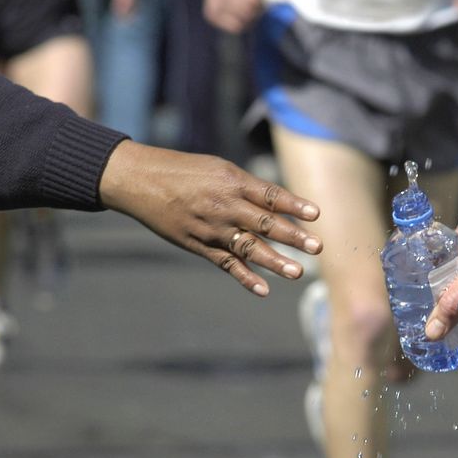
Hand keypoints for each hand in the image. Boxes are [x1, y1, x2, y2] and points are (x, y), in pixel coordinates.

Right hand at [99, 141, 321, 296]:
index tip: (316, 214)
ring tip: (297, 272)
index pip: (270, 195)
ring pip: (248, 247)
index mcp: (232, 181)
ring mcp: (211, 228)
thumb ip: (247, 187)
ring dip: (274, 262)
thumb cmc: (184, 170)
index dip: (294, 205)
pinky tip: (263, 289)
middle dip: (293, 236)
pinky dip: (244, 277)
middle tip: (317, 247)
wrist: (140, 180)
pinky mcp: (198, 245)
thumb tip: (278, 204)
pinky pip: (225, 263)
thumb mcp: (218, 168)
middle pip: (265, 223)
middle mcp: (224, 205)